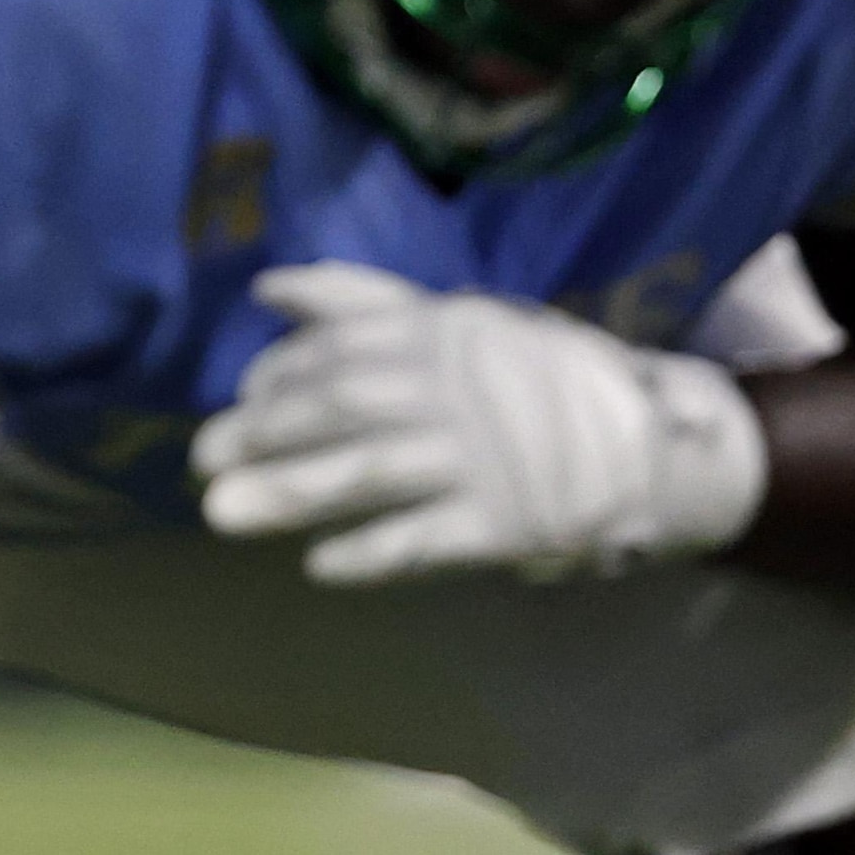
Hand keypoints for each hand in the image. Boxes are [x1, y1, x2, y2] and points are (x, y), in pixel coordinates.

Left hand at [188, 266, 766, 586]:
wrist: (652, 440)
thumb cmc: (535, 377)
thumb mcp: (456, 319)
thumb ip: (362, 301)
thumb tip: (266, 287)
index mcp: (438, 331)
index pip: (338, 346)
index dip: (278, 372)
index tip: (241, 397)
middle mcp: (450, 388)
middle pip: (338, 408)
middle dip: (262, 431)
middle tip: (201, 457)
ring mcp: (476, 456)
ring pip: (367, 473)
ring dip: (289, 493)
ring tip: (224, 512)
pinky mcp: (502, 521)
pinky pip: (422, 539)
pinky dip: (368, 552)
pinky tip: (319, 566)